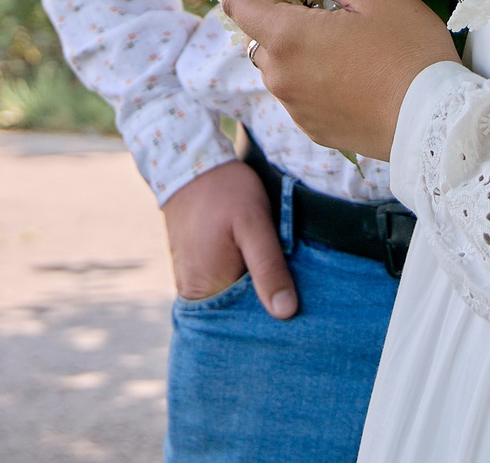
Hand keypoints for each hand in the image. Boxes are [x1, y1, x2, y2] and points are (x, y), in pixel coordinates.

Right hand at [161, 160, 297, 316]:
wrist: (191, 165)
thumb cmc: (225, 191)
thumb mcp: (254, 224)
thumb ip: (269, 268)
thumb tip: (285, 312)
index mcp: (206, 288)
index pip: (244, 324)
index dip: (272, 319)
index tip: (298, 312)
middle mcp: (194, 293)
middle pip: (236, 317)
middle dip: (263, 310)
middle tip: (294, 296)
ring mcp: (191, 282)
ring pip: (230, 302)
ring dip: (253, 295)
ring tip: (279, 281)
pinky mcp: (193, 271)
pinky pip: (221, 288)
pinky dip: (241, 284)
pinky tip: (258, 270)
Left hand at [223, 0, 458, 161]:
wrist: (435, 122)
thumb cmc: (409, 52)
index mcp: (288, 38)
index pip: (238, 4)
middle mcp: (281, 77)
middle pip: (259, 35)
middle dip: (276, 11)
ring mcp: (295, 108)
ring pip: (278, 64)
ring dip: (294, 45)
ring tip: (339, 35)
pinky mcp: (312, 128)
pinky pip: (297, 92)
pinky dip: (309, 74)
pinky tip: (348, 69)